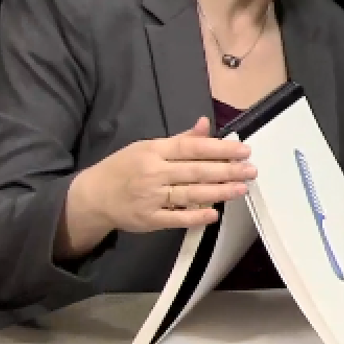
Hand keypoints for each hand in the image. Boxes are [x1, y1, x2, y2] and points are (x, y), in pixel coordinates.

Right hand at [72, 117, 254, 234]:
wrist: (93, 197)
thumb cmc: (125, 168)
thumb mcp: (147, 147)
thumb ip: (179, 139)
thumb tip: (206, 124)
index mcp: (154, 151)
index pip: (192, 148)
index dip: (219, 149)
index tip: (243, 150)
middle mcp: (154, 173)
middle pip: (195, 171)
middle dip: (226, 170)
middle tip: (250, 170)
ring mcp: (151, 197)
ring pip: (190, 194)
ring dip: (218, 192)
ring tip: (241, 188)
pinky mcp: (149, 220)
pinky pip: (176, 218)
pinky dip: (196, 216)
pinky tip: (215, 214)